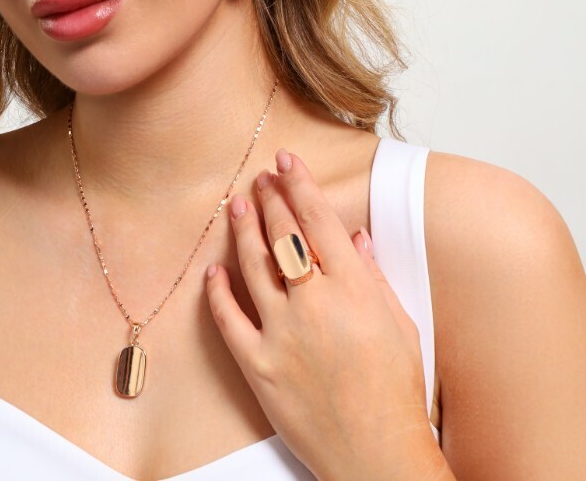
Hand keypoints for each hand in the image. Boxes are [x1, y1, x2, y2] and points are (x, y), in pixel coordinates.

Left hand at [205, 149, 440, 479]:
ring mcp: (282, 335)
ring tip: (236, 205)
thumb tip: (355, 237)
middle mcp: (315, 304)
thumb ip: (373, 276)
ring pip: (254, 267)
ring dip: (242, 231)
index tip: (286, 161)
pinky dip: (217, 292)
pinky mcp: (258, 366)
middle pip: (283, 236)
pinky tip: (214, 270)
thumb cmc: (396, 391)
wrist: (376, 454)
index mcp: (354, 290)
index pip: (319, 221)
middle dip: (270, 199)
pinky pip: (228, 320)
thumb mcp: (399, 325)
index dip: (300, 185)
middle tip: (260, 177)